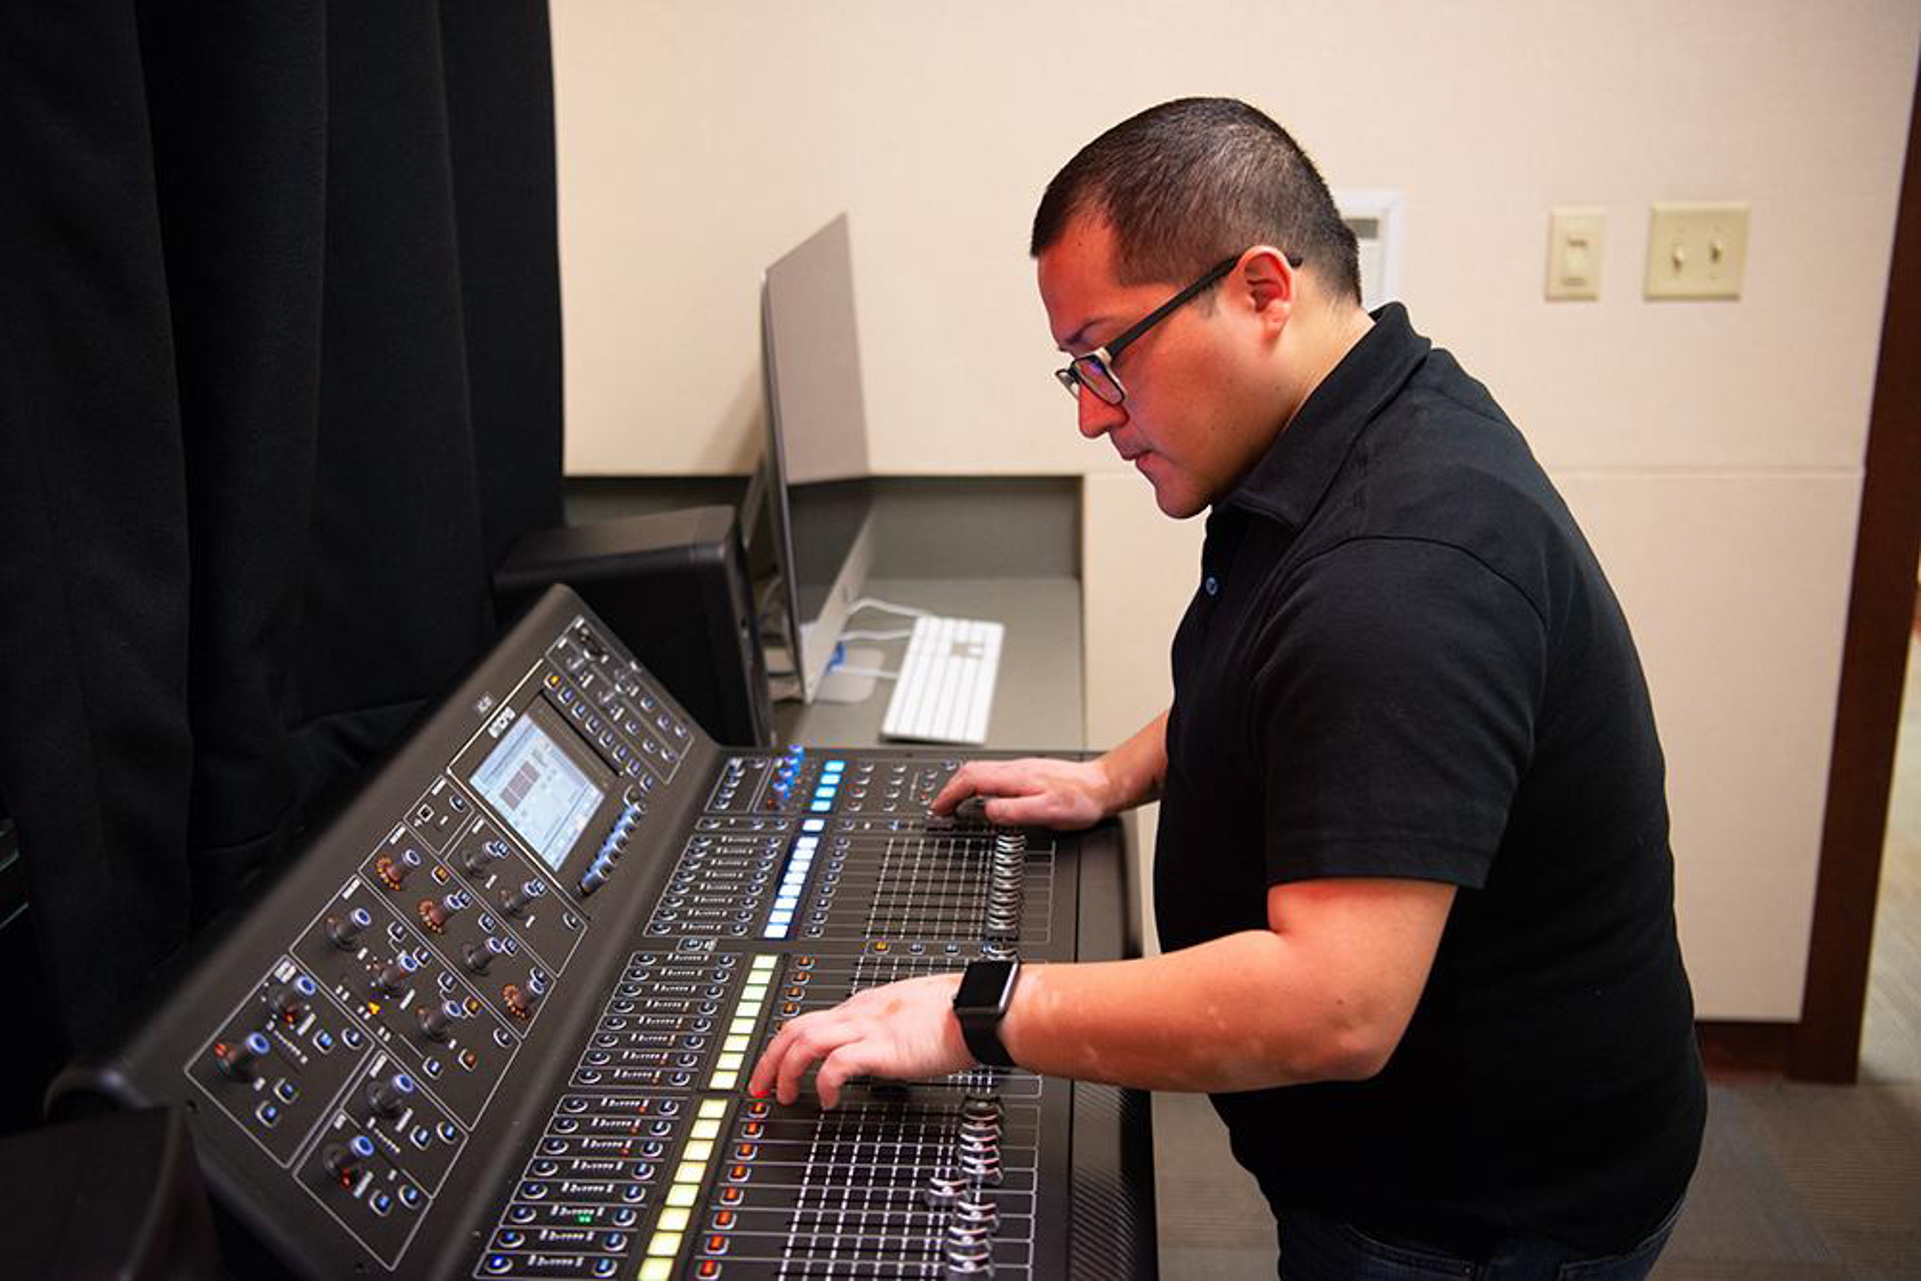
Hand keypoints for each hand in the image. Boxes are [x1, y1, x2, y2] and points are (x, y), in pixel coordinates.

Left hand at [746, 973, 971, 1109]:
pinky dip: (824, 1084)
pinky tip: (829, 1102)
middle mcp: (858, 1013)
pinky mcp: (882, 1048)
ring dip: (787, 1071)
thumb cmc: (952, 1015)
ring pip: (806, 1041)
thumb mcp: (905, 1015)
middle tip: (760, 1088)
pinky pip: (838, 1064)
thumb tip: (874, 1048)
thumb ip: (883, 1027)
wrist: (976, 1011)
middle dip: (769, 1060)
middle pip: (794, 1028)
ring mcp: (868, 1028)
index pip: (808, 1020)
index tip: (774, 1069)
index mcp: (862, 1006)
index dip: (783, 1046)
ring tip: (786, 1097)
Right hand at [930, 757, 1112, 828]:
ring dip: (962, 785)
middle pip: (971, 771)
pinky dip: (977, 784)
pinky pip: (994, 774)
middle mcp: (1016, 769)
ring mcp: (1022, 768)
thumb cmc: (1082, 799)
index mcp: (1015, 777)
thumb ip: (1014, 812)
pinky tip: (983, 795)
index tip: (938, 808)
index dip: (950, 794)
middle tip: (940, 806)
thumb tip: (987, 811)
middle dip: (950, 788)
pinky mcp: (1030, 773)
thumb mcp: (1048, 812)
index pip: (971, 780)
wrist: (1104, 785)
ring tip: (955, 802)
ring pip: (982, 771)